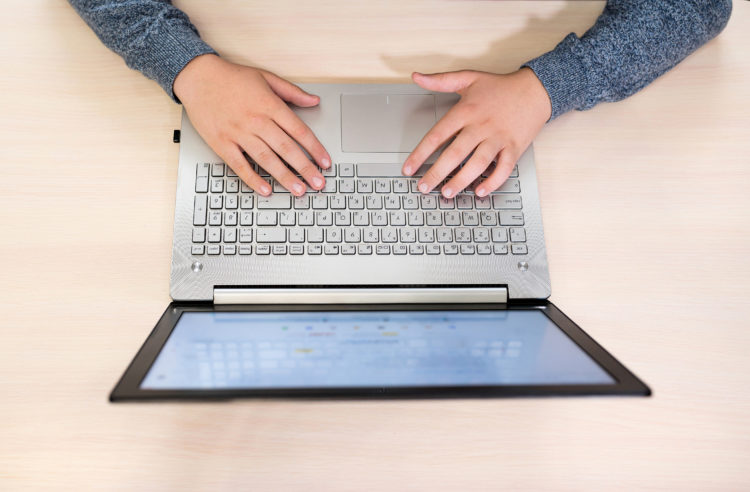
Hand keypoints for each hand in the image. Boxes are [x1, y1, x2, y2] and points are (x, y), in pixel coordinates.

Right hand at [173, 54, 330, 195]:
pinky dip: (253, 179)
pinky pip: (240, 165)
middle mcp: (256, 121)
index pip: (299, 131)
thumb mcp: (266, 77)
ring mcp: (238, 133)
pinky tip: (266, 190)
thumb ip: (292, 92)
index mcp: (269, 105)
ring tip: (299, 190)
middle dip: (305, 168)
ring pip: (266, 159)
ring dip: (284, 177)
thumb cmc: (232, 77)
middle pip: (286, 148)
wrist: (198, 77)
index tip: (325, 162)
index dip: (315, 148)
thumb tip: (314, 101)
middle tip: (318, 183)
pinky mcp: (222, 143)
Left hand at [402, 68, 550, 197]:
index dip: (420, 154)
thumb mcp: (469, 78)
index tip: (408, 169)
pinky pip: (504, 168)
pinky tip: (480, 191)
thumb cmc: (501, 87)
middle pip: (455, 154)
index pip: (437, 135)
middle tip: (423, 188)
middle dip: (437, 173)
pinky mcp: (514, 148)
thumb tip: (416, 77)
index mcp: (466, 111)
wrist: (536, 89)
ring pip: (478, 164)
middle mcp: (481, 126)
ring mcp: (499, 138)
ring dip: (461, 180)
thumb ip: (440, 80)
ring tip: (447, 192)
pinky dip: (493, 181)